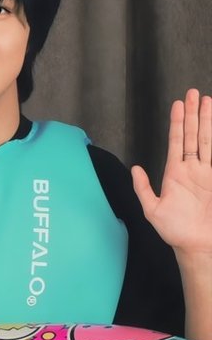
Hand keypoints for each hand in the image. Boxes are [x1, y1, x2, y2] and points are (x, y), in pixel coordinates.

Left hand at [131, 89, 211, 256]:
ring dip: (207, 121)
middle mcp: (191, 169)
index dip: (177, 122)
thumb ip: (143, 188)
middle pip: (192, 135)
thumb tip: (135, 169)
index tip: (178, 104)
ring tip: (207, 101)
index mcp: (174, 173)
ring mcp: (206, 174)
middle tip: (194, 93)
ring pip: (206, 141)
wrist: (197, 246)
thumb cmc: (175, 231)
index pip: (175, 141)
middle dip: (194, 114)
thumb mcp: (152, 210)